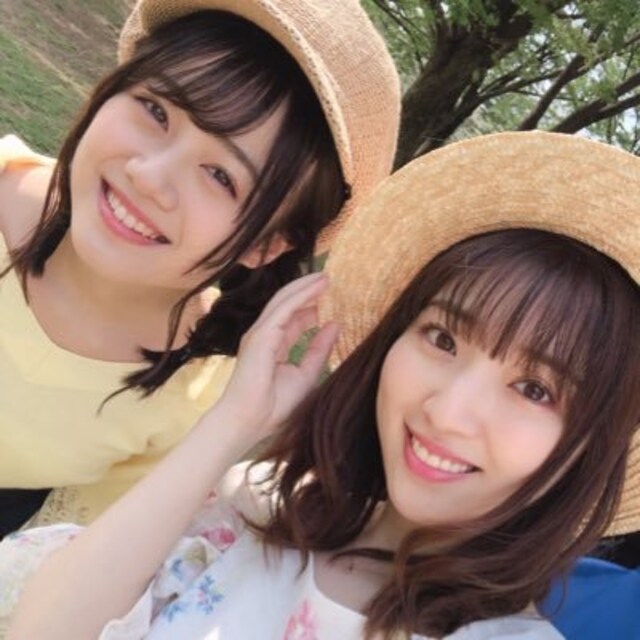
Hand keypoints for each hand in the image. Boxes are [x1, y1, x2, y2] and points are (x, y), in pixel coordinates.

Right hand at [214, 272, 338, 447]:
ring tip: (325, 277)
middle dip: (306, 291)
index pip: (291, 320)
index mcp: (273, 346)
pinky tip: (317, 287)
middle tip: (327, 279)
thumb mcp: (307, 374)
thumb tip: (335, 325)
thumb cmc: (274, 406)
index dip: (308, 307)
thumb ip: (319, 350)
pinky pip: (284, 309)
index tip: (327, 298)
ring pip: (284, 301)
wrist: (250, 421)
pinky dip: (301, 296)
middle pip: (287, 305)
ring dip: (305, 287)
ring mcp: (260, 333)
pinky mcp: (261, 335)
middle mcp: (264, 335)